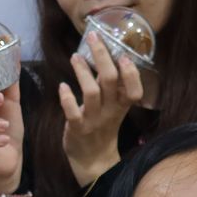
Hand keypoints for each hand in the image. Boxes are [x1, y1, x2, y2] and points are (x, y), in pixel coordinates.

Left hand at [60, 35, 144, 188]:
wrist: (93, 158)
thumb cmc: (103, 125)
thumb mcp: (115, 107)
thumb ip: (114, 86)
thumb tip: (108, 54)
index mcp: (122, 106)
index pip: (135, 90)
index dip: (131, 73)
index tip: (123, 55)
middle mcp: (111, 111)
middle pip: (110, 81)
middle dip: (102, 56)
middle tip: (93, 37)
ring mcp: (94, 120)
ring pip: (91, 92)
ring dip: (82, 72)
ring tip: (75, 56)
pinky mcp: (77, 128)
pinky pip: (72, 112)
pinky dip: (67, 98)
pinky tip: (62, 86)